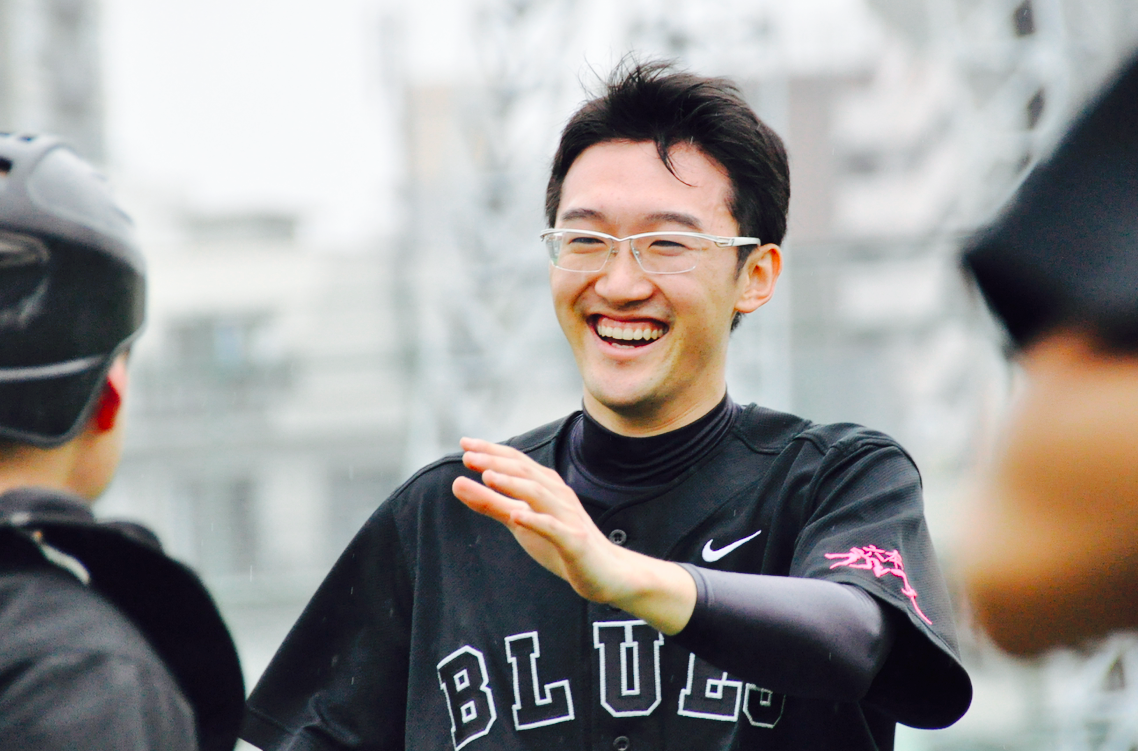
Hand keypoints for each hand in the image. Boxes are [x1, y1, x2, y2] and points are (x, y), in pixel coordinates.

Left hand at [452, 437, 695, 633]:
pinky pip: (555, 529)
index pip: (516, 462)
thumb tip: (456, 483)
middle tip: (468, 456)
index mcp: (545, 487)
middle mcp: (558, 496)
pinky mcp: (575, 542)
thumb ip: (490, 503)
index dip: (491, 450)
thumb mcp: (519, 521)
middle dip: (497, 462)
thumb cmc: (561, 543)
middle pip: (526, 472)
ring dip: (514, 485)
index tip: (464, 442)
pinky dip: (536, 521)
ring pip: (540, 495)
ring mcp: (568, 518)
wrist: (608, 572)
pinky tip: (517, 517)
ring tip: (488, 477)